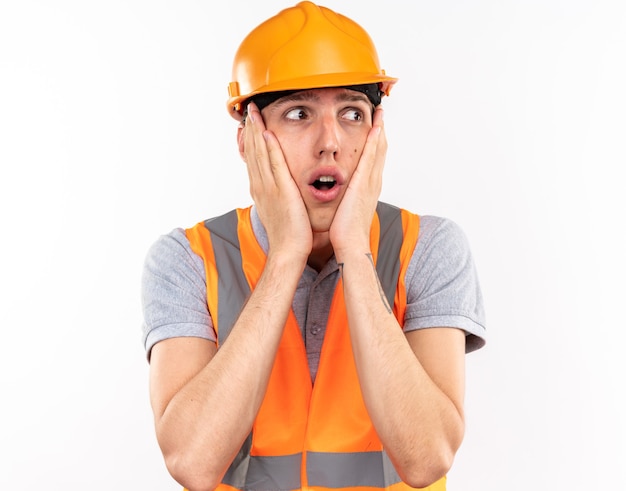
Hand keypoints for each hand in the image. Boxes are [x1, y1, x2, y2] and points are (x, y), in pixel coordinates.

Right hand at [242, 103, 312, 262]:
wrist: (288, 250)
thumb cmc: (288, 234)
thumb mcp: (278, 210)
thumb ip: (277, 196)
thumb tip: (279, 189)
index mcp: (260, 190)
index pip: (253, 159)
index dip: (250, 140)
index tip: (250, 124)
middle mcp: (260, 186)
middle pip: (252, 151)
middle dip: (250, 129)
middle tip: (249, 110)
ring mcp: (269, 187)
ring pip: (260, 153)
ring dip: (256, 131)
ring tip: (254, 113)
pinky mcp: (281, 189)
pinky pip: (274, 163)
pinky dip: (269, 147)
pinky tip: (267, 132)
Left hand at [329, 106, 386, 259]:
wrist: (350, 244)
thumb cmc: (345, 231)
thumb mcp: (346, 208)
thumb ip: (346, 197)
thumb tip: (342, 193)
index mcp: (368, 188)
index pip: (373, 159)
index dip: (376, 142)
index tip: (375, 127)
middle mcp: (373, 182)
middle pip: (380, 151)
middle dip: (381, 131)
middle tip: (380, 114)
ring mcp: (370, 182)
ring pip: (378, 150)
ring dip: (380, 130)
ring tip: (379, 114)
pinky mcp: (364, 184)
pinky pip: (370, 158)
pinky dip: (374, 142)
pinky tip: (375, 128)